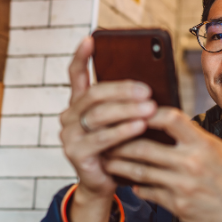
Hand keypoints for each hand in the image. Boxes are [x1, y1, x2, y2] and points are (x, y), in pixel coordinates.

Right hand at [58, 37, 156, 221]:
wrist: (108, 183)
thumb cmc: (120, 147)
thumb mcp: (123, 122)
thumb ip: (128, 104)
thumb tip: (152, 84)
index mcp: (79, 104)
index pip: (76, 75)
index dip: (82, 56)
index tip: (91, 38)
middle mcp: (69, 116)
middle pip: (94, 95)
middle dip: (122, 90)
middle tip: (147, 89)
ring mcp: (69, 135)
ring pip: (98, 115)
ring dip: (126, 110)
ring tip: (149, 107)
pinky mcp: (76, 154)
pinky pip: (101, 139)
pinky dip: (122, 131)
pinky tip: (140, 126)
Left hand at [105, 108, 221, 221]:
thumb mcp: (217, 148)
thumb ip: (191, 136)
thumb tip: (164, 122)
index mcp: (202, 144)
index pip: (169, 118)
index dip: (146, 113)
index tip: (132, 111)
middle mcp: (190, 163)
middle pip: (143, 148)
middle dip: (119, 143)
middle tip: (104, 138)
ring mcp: (182, 187)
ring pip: (139, 172)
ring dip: (119, 165)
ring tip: (107, 160)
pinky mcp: (178, 207)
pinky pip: (149, 193)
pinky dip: (137, 186)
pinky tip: (130, 182)